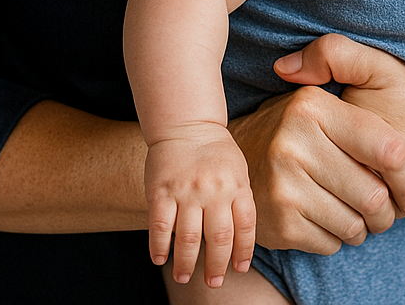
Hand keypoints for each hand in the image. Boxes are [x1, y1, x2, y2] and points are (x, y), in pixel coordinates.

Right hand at [145, 123, 255, 288]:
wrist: (187, 123)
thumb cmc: (216, 152)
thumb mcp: (238, 170)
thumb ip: (240, 200)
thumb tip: (242, 240)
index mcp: (237, 185)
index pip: (246, 227)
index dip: (243, 252)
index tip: (238, 268)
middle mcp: (214, 190)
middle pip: (219, 239)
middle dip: (216, 267)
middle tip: (214, 282)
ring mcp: (186, 191)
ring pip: (188, 239)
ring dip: (186, 263)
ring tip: (184, 275)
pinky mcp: (161, 191)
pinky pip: (159, 227)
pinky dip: (159, 247)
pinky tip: (160, 258)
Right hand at [229, 83, 404, 253]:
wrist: (234, 159)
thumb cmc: (295, 131)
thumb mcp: (319, 101)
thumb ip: (363, 108)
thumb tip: (402, 155)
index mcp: (313, 106)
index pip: (389, 149)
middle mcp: (294, 141)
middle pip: (375, 196)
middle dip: (386, 210)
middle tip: (380, 206)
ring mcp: (284, 184)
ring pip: (356, 225)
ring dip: (361, 226)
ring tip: (350, 209)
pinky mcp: (279, 221)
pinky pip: (333, 243)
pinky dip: (336, 237)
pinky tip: (323, 218)